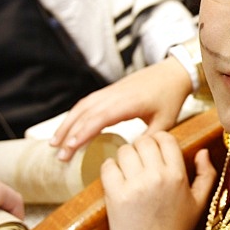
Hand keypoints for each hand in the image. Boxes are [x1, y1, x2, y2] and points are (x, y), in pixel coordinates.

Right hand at [52, 57, 192, 160]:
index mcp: (127, 103)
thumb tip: (133, 157)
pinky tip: (69, 126)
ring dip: (67, 123)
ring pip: (82, 106)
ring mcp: (110, 91)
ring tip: (55, 143)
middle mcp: (114, 95)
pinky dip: (75, 114)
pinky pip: (88, 102)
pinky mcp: (110, 91)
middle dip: (68, 134)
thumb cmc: (170, 97)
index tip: (69, 149)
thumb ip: (149, 139)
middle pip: (84, 113)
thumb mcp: (165, 121)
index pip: (98, 119)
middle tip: (58, 155)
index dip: (82, 133)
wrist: (174, 73)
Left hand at [101, 132, 216, 229]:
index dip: (158, 140)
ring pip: (124, 151)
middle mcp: (157, 177)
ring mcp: (135, 185)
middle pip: (143, 141)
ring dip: (124, 158)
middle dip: (140, 148)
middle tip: (139, 162)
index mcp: (178, 175)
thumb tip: (203, 151)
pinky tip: (116, 180)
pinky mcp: (116, 195)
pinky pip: (107, 167)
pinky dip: (109, 169)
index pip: (165, 138)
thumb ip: (207, 174)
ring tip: (127, 171)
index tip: (154, 150)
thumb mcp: (199, 203)